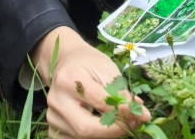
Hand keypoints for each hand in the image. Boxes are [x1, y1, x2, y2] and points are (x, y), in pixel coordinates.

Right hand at [32, 27, 148, 138]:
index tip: (140, 114)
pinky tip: (103, 126)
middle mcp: (56, 99)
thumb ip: (121, 92)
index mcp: (68, 78)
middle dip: (114, 130)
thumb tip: (141, 115)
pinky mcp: (53, 128)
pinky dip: (94, 137)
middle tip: (133, 124)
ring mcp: (52, 116)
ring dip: (107, 134)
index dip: (121, 111)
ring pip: (82, 137)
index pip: (98, 101)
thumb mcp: (106, 68)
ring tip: (121, 123)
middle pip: (86, 128)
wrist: (66, 63)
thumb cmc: (88, 63)